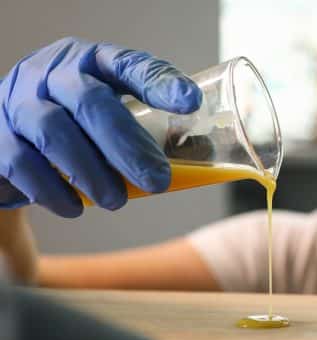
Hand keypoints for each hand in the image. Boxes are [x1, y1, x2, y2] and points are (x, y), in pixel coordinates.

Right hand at [0, 37, 201, 216]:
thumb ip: (148, 125)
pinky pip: (20, 162)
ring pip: (52, 131)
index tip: (190, 103)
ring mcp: (18, 101)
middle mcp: (52, 73)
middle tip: (157, 181)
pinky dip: (51, 189)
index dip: (160, 82)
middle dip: (128, 146)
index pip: (129, 64)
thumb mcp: (110, 109)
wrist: (8, 131)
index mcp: (91, 61)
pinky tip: (74, 207)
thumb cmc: (75, 122)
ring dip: (90, 172)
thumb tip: (203, 155)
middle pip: (90, 102)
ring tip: (116, 201)